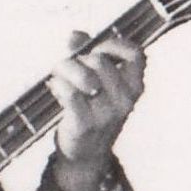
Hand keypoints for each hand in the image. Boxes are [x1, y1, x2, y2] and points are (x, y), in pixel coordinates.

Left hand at [49, 27, 147, 190]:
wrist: (86, 154)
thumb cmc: (92, 110)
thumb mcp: (100, 83)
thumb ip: (87, 53)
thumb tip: (73, 36)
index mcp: (134, 87)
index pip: (136, 55)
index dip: (113, 45)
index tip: (97, 50)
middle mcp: (125, 100)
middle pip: (100, 61)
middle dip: (78, 59)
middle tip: (66, 66)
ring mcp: (107, 114)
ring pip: (84, 75)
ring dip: (65, 70)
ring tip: (59, 76)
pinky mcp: (85, 124)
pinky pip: (70, 92)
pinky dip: (58, 85)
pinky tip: (55, 87)